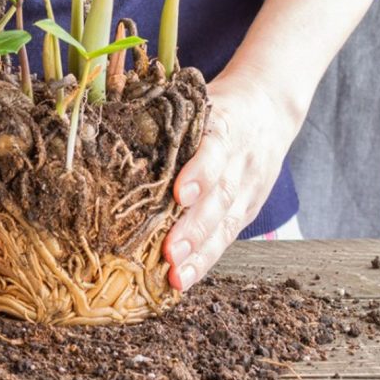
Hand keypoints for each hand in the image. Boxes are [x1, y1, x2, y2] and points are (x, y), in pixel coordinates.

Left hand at [163, 70, 301, 290]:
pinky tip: (183, 279)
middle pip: (220, 197)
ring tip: (176, 275)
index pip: (214, 150)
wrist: (269, 107)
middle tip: (169, 252)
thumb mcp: (197, 100)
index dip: (199, 173)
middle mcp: (240, 160)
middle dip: (194, 228)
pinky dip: (206, 260)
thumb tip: (109, 128)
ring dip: (200, 253)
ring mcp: (248, 188)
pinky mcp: (249, 209)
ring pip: (226, 223)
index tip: (178, 194)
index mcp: (224, 126)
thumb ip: (165, 118)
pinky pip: (227, 236)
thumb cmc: (216, 105)